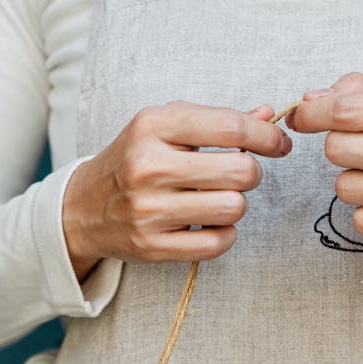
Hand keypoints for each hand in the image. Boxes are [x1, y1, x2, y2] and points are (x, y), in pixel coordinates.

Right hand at [62, 101, 291, 280]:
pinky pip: (217, 243)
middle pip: (241, 171)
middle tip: (238, 174)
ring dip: (235, 205)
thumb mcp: (166, 128)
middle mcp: (149, 166)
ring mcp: (148, 209)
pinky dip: (225, 234)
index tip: (280, 144)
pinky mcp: (152, 245)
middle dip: (250, 173)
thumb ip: (218, 121)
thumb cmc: (134, 160)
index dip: (267, 136)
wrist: (82, 206)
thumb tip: (270, 117)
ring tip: (216, 199)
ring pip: (233, 208)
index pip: (231, 126)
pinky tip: (211, 224)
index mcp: (153, 126)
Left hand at [287, 73, 362, 259]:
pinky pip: (360, 219)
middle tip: (362, 152)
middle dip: (338, 148)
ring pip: (344, 187)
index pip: (348, 110)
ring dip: (353, 182)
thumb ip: (362, 91)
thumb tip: (310, 99)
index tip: (300, 117)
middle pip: (338, 148)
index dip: (313, 113)